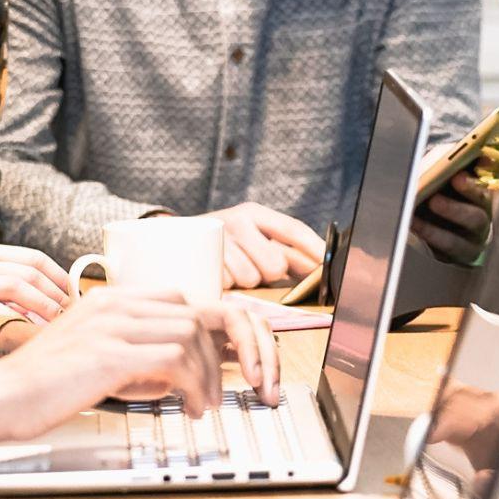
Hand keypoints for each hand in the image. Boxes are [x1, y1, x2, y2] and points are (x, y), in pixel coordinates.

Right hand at [0, 242, 73, 320]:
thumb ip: (7, 283)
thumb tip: (51, 301)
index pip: (34, 258)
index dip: (60, 276)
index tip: (74, 294)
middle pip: (29, 273)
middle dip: (56, 295)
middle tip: (69, 314)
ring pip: (16, 287)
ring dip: (42, 306)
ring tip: (55, 323)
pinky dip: (14, 320)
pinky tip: (27, 332)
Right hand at [0, 288, 275, 434]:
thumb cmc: (41, 386)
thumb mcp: (93, 358)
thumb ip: (133, 355)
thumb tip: (176, 373)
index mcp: (109, 299)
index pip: (180, 300)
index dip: (209, 331)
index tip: (221, 361)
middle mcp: (113, 304)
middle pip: (195, 313)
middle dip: (220, 352)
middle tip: (221, 387)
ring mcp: (111, 326)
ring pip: (191, 334)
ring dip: (209, 374)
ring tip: (205, 405)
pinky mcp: (109, 354)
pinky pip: (176, 359)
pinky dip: (195, 385)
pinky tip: (190, 407)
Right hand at [202, 203, 325, 289]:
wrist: (169, 239)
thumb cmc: (221, 243)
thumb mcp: (251, 236)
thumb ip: (285, 250)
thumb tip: (320, 266)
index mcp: (254, 212)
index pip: (292, 229)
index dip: (314, 249)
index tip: (329, 266)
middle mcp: (236, 221)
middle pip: (275, 264)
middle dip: (269, 274)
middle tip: (254, 268)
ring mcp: (218, 241)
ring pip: (251, 278)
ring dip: (245, 281)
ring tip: (231, 270)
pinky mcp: (202, 261)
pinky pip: (229, 285)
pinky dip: (226, 285)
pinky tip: (218, 274)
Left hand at [414, 166, 493, 262]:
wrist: (444, 221)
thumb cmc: (451, 193)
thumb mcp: (459, 176)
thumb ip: (468, 163)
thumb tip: (482, 156)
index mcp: (483, 202)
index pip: (483, 194)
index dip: (472, 187)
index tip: (456, 177)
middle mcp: (479, 226)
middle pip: (474, 219)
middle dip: (454, 209)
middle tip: (434, 199)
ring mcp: (466, 245)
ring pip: (455, 243)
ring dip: (434, 231)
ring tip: (414, 218)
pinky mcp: (449, 258)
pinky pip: (438, 254)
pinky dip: (423, 240)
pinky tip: (410, 227)